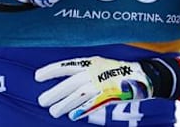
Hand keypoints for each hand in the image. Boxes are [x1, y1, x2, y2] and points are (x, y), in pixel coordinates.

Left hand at [35, 56, 152, 120]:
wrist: (142, 76)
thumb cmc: (117, 72)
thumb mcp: (99, 66)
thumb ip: (83, 74)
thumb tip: (66, 86)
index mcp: (89, 63)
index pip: (66, 66)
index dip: (51, 71)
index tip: (37, 76)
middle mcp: (93, 72)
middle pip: (69, 83)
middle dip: (54, 92)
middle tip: (41, 101)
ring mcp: (101, 84)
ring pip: (78, 95)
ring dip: (64, 104)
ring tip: (52, 111)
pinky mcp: (110, 95)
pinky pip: (93, 103)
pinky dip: (82, 109)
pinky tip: (72, 115)